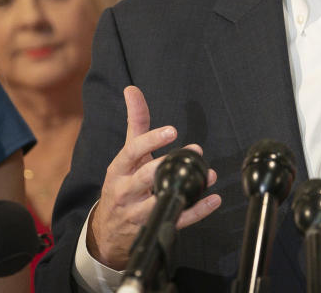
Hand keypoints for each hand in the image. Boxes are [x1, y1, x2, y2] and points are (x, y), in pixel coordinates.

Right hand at [87, 86, 221, 268]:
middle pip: (146, 176)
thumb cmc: (122, 183)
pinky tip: (213, 199)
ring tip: (209, 175)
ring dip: (187, 187)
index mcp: (118, 169)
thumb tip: (132, 89)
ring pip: (161, 200)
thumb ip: (135, 122)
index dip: (151, 140)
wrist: (107, 230)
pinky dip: (196, 211)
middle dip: (170, 163)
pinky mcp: (151, 227)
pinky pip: (175, 219)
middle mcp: (125, 190)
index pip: (132, 151)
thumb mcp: (126, 154)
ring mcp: (136, 211)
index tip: (172, 131)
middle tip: (196, 150)